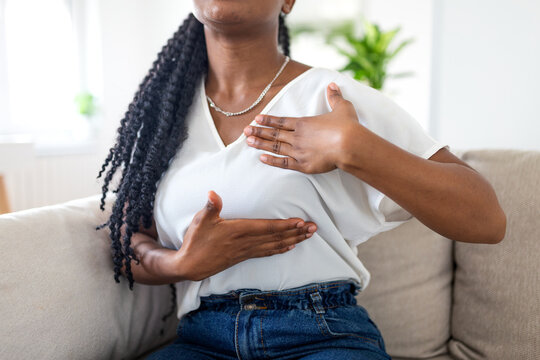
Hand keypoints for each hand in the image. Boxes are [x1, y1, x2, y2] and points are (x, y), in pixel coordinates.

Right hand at [175, 190, 316, 280]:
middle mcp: (246, 242)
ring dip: (293, 240)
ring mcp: (247, 251)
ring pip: (275, 245)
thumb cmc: (196, 241)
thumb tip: (213, 193)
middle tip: (314, 228)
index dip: (285, 225)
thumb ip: (210, 207)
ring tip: (308, 236)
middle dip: (296, 232)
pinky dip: (280, 249)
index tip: (300, 221)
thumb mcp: (200, 221)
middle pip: (276, 237)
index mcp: (239, 230)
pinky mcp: (244, 256)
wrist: (190, 265)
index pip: (267, 227)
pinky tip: (290, 247)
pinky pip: (267, 252)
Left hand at [243, 82, 360, 173]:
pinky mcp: (303, 165)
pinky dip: (271, 161)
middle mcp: (297, 137)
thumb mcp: (342, 107)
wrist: (349, 145)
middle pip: (274, 134)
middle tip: (245, 131)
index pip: (281, 121)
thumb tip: (332, 85)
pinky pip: (283, 163)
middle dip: (258, 132)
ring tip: (248, 142)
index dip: (268, 120)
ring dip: (261, 144)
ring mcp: (298, 151)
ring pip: (275, 147)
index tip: (256, 119)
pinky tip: (261, 158)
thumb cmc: (347, 126)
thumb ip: (335, 97)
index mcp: (304, 123)